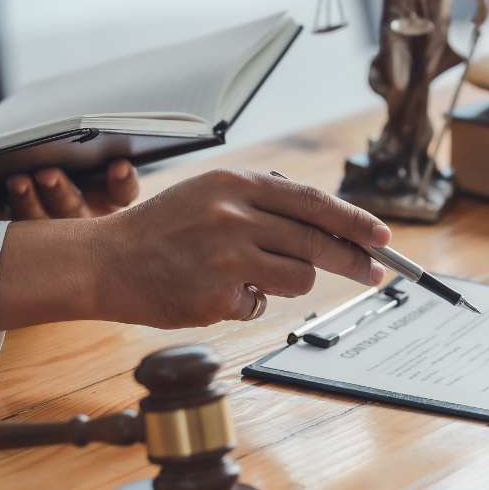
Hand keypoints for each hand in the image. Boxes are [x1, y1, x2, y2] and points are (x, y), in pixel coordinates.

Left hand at [0, 159, 139, 219]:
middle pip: (73, 209)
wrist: (44, 228)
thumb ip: (102, 160)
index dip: (122, 179)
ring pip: (36, 219)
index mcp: (106, 201)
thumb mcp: (93, 172)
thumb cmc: (74, 181)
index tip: (119, 164)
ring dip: (26, 200)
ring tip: (16, 180)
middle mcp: (80, 221)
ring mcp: (45, 232)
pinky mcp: (13, 237)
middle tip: (47, 174)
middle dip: (59, 191)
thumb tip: (109, 145)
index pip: (122, 190)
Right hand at [0, 169, 391, 330]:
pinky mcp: (217, 296)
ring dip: (290, 282)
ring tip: (255, 275)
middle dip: (355, 260)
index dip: (356, 221)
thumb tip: (327, 226)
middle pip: (319, 242)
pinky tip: (217, 290)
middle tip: (376, 272)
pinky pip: (261, 304)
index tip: (383, 237)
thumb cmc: (162, 230)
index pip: (314, 202)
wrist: (106, 261)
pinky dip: (249, 301)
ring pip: (299, 277)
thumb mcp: (212, 196)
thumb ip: (263, 206)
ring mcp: (227, 258)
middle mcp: (234, 217)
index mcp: (237, 185)